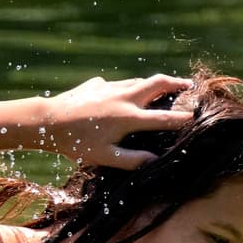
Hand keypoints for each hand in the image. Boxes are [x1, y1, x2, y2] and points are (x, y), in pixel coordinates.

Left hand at [42, 74, 192, 168]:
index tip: (195, 118)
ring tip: (163, 90)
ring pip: (140, 81)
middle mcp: (125, 97)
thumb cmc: (76, 143)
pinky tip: (124, 97)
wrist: (48, 121)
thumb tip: (154, 161)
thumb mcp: (104, 157)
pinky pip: (119, 84)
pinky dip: (128, 89)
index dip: (182, 118)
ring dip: (154, 84)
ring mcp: (111, 87)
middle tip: (189, 87)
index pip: (164, 117)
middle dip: (177, 84)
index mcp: (129, 117)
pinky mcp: (98, 83)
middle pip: (159, 83)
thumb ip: (131, 161)